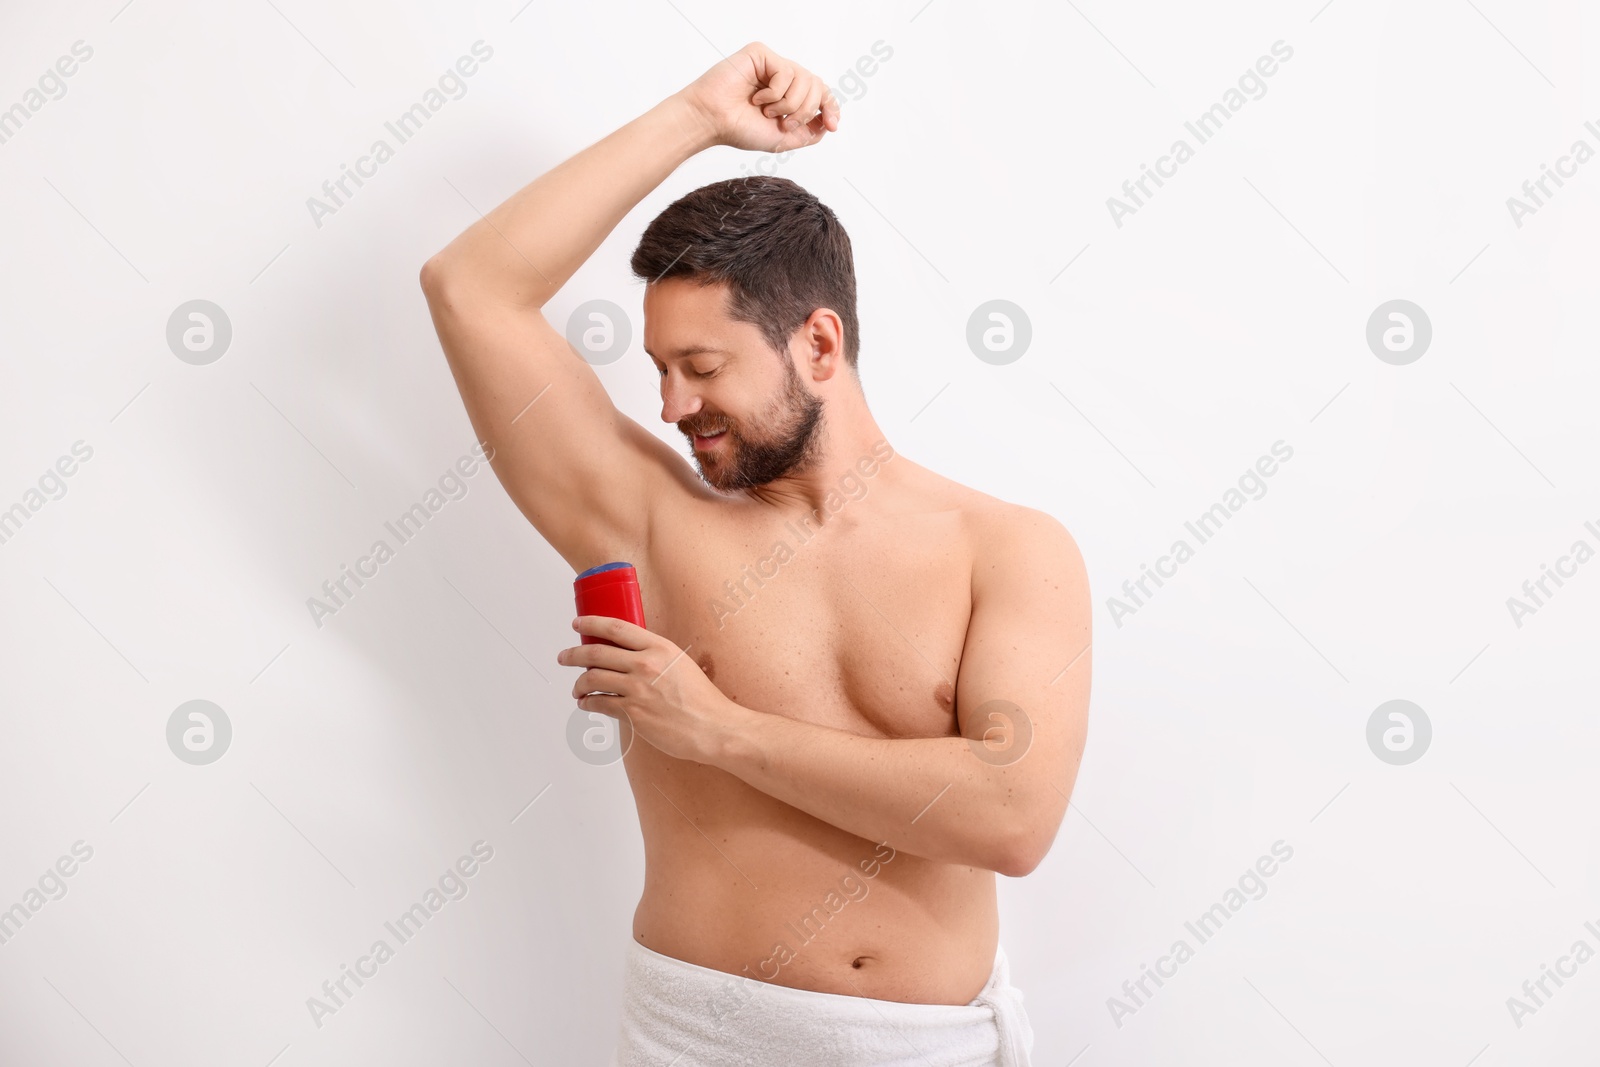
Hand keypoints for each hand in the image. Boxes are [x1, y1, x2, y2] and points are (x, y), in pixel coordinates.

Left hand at [556, 616, 741, 763]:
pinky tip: (586, 704)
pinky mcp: (632, 713)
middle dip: (573, 655)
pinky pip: (599, 704)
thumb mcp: (680, 664)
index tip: (578, 624)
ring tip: (576, 689)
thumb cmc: (702, 700)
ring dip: (578, 684)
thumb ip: (656, 658)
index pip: (617, 628)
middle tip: (565, 657)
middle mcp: (645, 664)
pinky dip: (588, 704)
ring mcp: (637, 689)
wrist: (713, 727)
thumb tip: (630, 659)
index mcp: (659, 647)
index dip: (592, 623)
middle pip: (596, 653)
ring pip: (592, 679)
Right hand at [677, 41, 840, 152]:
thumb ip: (808, 133)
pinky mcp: (761, 54)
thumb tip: (827, 123)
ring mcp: (772, 65)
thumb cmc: (739, 129)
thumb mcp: (782, 139)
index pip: (820, 93)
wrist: (713, 122)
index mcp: (788, 95)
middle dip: (806, 110)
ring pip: (805, 79)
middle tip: (785, 124)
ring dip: (789, 104)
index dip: (831, 107)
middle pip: (817, 86)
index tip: (833, 125)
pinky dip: (775, 92)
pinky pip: (786, 72)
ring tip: (767, 111)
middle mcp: (782, 78)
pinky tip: (757, 98)